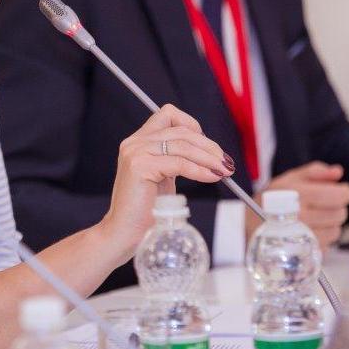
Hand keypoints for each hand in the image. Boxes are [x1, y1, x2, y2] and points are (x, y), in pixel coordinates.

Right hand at [98, 105, 233, 261]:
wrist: (123, 233)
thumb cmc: (145, 210)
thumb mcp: (162, 176)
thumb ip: (175, 158)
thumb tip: (208, 152)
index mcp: (138, 141)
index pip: (168, 114)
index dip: (192, 125)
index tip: (209, 146)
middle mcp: (134, 142)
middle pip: (181, 131)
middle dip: (209, 146)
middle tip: (225, 162)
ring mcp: (136, 152)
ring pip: (183, 145)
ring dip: (209, 158)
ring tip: (223, 170)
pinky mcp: (140, 167)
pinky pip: (179, 163)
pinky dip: (200, 170)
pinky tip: (211, 177)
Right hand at [247, 161, 348, 248]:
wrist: (247, 228)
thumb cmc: (270, 200)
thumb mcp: (287, 178)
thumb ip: (315, 171)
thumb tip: (338, 172)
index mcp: (299, 194)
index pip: (340, 195)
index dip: (343, 192)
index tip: (337, 191)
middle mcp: (302, 217)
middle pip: (341, 214)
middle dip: (335, 208)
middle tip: (322, 206)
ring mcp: (303, 238)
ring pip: (336, 231)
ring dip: (330, 224)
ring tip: (314, 219)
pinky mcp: (304, 253)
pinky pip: (327, 245)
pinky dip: (322, 239)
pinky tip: (309, 232)